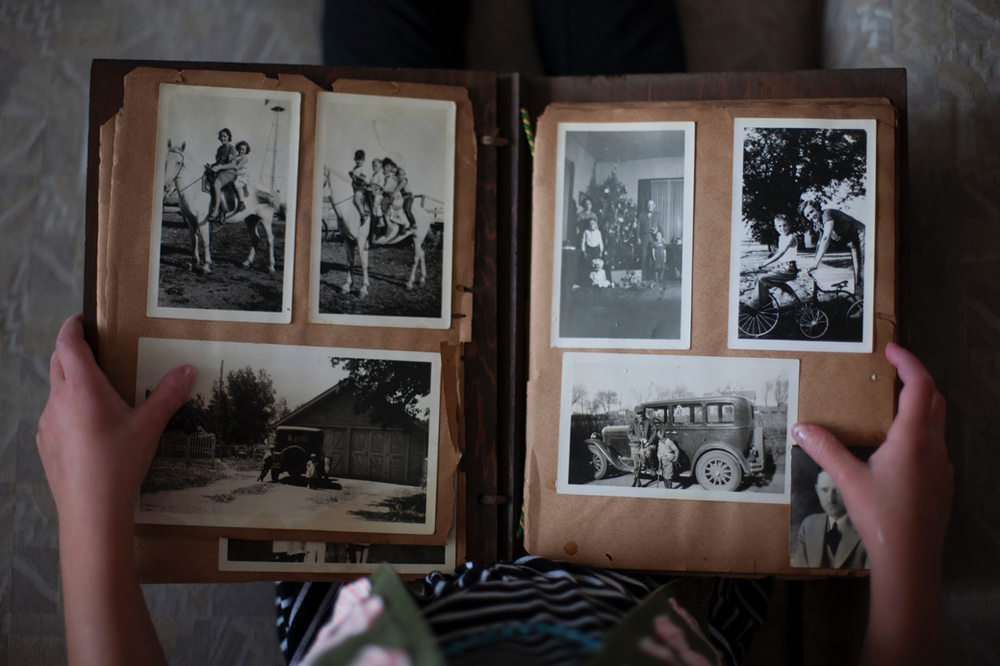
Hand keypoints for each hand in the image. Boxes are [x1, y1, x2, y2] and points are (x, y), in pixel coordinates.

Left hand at [36, 314, 195, 530]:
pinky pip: (55, 416)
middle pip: (57, 362)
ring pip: (56, 391)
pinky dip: (69, 410)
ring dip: (71, 382)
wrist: (91, 510)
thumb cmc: (118, 463)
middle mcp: (58, 400)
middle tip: (95, 349)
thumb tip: (187, 369)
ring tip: (99, 392)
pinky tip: (90, 428)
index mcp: (82, 388)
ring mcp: (47, 423)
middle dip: (71, 350)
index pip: (67, 344)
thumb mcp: (150, 426)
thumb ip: (169, 395)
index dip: (72, 327)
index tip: (81, 319)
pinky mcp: (45, 444)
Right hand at [792, 343, 950, 571]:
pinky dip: (920, 431)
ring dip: (919, 405)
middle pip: (935, 399)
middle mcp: (933, 447)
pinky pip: (935, 445)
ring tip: (890, 406)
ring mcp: (942, 466)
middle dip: (916, 380)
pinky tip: (896, 447)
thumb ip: (825, 449)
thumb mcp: (847, 480)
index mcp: (913, 439)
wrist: (910, 559)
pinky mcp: (942, 482)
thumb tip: (801, 427)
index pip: (919, 386)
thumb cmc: (882, 518)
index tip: (892, 350)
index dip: (909, 362)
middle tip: (891, 372)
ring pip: (937, 422)